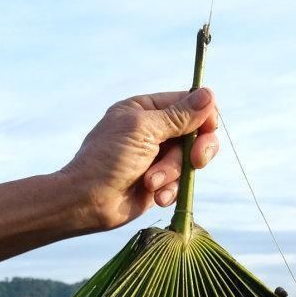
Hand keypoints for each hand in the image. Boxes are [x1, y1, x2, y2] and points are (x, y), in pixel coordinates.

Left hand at [58, 86, 219, 230]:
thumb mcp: (143, 130)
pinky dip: (169, 190)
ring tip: (151, 183)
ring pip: (189, 161)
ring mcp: (156, 157)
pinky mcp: (159, 182)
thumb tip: (209, 94)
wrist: (87, 202)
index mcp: (145, 109)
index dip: (204, 117)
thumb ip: (178, 116)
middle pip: (196, 133)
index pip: (188, 104)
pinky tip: (154, 196)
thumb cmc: (108, 159)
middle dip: (195, 150)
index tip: (207, 130)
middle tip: (196, 161)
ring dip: (173, 173)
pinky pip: (181, 183)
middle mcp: (153, 131)